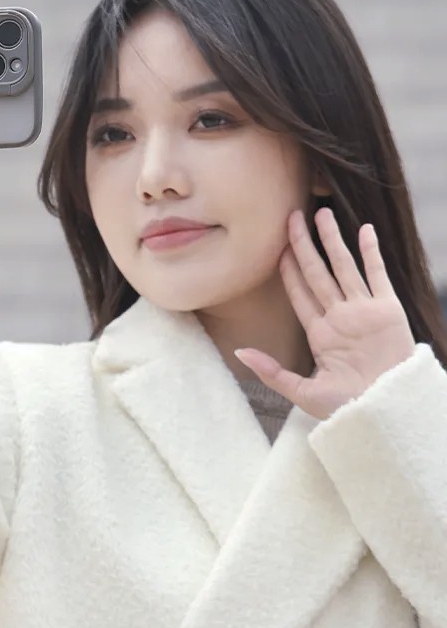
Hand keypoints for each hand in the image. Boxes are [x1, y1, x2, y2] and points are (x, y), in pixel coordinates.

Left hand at [234, 207, 416, 420]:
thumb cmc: (347, 408)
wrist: (386, 414)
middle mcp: (340, 317)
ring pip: (344, 267)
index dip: (287, 268)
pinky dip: (371, 252)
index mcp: (320, 333)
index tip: (276, 247)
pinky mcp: (388, 311)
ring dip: (333, 240)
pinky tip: (363, 230)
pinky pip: (377, 275)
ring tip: (321, 214)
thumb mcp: (302, 392)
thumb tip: (239, 353)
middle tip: (291, 217)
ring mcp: (364, 311)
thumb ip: (271, 371)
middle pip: (317, 272)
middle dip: (304, 245)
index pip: (299, 292)